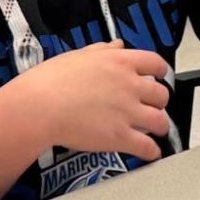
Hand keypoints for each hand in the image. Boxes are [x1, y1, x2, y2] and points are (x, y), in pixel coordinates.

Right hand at [10, 41, 170, 160]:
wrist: (38, 106)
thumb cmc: (50, 81)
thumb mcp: (78, 56)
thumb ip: (102, 51)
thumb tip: (117, 46)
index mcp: (120, 62)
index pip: (156, 64)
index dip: (160, 73)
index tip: (159, 78)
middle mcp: (129, 85)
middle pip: (161, 94)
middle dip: (158, 102)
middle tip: (151, 107)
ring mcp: (127, 111)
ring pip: (160, 121)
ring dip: (159, 127)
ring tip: (154, 131)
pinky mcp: (120, 136)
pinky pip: (147, 147)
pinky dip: (151, 152)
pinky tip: (149, 153)